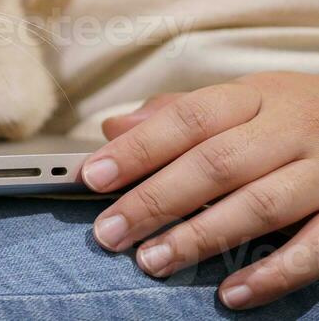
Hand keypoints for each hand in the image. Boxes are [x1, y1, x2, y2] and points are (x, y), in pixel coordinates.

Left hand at [84, 72, 318, 309]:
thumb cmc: (294, 116)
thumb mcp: (243, 100)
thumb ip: (179, 114)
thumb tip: (114, 128)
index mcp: (256, 96)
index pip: (188, 118)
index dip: (138, 148)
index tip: (94, 176)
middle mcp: (291, 129)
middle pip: (216, 163)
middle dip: (156, 200)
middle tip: (110, 232)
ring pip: (259, 206)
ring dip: (200, 238)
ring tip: (152, 261)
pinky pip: (314, 249)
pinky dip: (271, 274)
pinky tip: (231, 292)